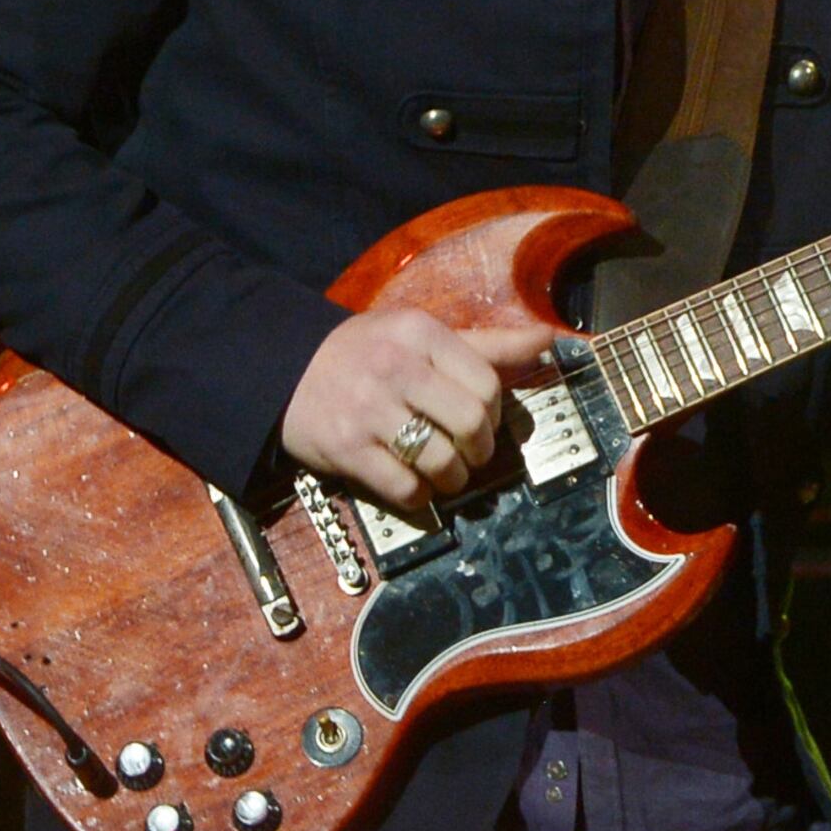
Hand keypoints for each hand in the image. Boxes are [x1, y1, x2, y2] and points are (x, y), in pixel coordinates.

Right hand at [279, 307, 561, 505]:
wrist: (281, 370)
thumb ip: (487, 344)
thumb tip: (549, 339)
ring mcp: (368, 410)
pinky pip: (404, 487)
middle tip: (471, 455)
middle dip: (480, 449)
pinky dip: (420, 496)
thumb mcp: (420, 336)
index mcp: (419, 334)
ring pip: (441, 459)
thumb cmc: (364, 353)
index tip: (483, 423)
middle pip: (470, 422)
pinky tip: (417, 487)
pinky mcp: (345, 449)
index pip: (486, 383)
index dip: (495, 413)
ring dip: (454, 478)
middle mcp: (395, 367)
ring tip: (447, 474)